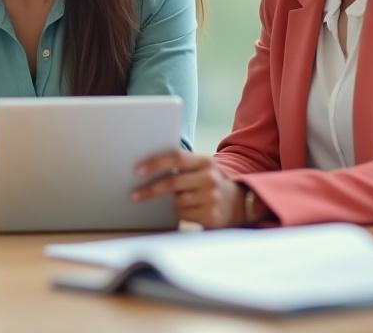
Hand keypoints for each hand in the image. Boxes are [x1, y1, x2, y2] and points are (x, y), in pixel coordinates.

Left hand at [130, 150, 245, 228]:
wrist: (238, 204)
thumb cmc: (208, 184)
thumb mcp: (200, 169)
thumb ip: (181, 166)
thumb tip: (145, 170)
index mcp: (205, 162)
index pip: (176, 157)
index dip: (155, 163)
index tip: (137, 171)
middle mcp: (210, 178)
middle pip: (172, 182)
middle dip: (150, 190)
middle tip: (134, 194)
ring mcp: (212, 197)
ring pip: (176, 201)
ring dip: (169, 203)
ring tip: (176, 201)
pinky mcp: (211, 215)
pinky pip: (182, 215)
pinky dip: (179, 213)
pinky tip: (188, 210)